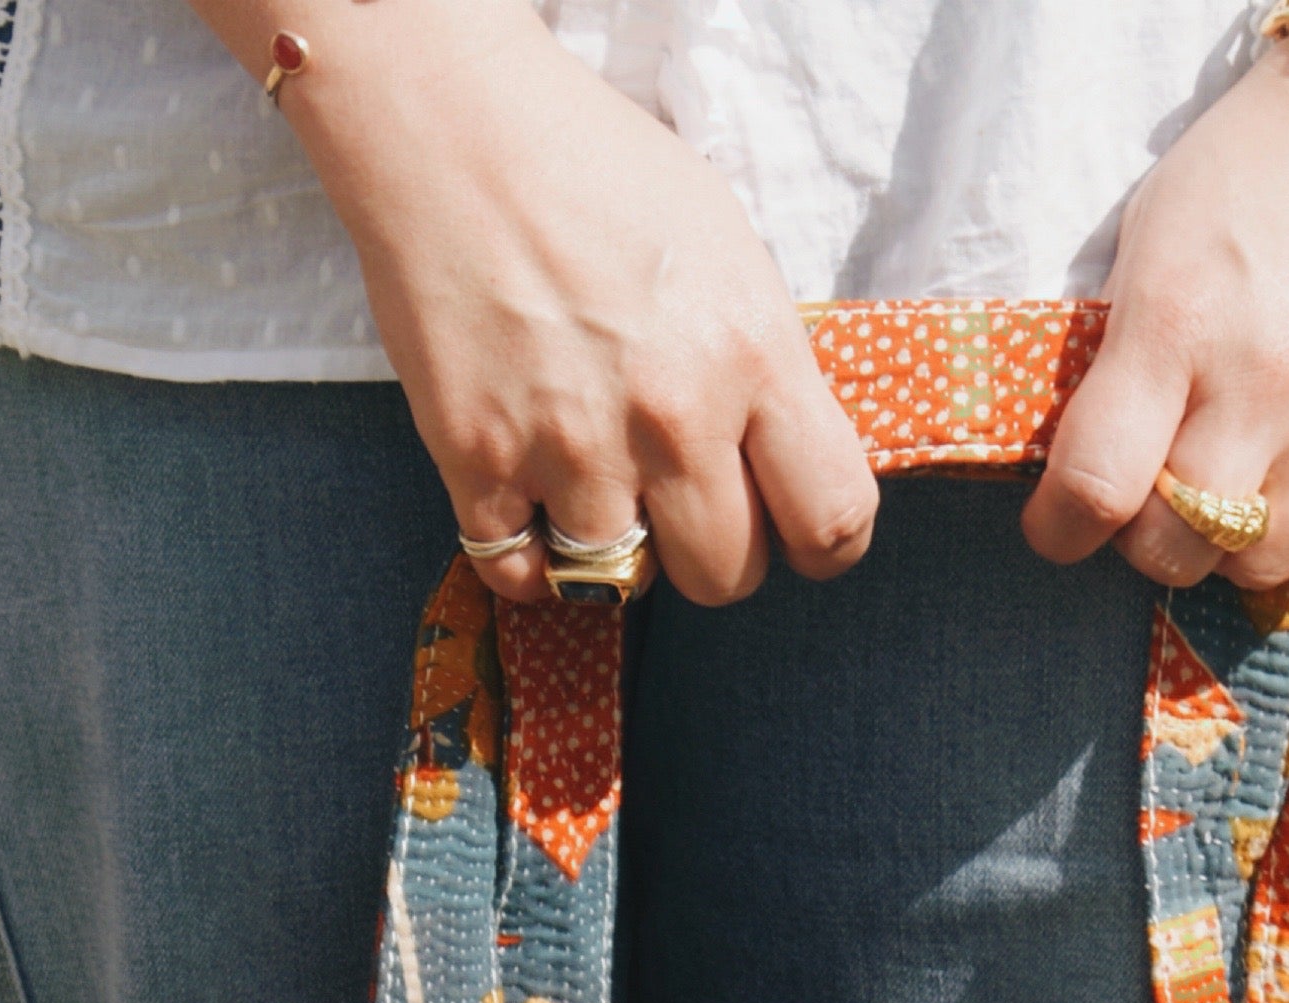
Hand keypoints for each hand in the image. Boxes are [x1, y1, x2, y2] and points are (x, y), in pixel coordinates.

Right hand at [186, 0, 877, 603]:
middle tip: (683, 501)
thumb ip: (761, 365)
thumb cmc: (597, 172)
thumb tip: (780, 461)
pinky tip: (530, 498)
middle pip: (725, 575)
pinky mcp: (481, 466)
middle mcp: (671, 415)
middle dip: (712, 551)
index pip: (831, 518)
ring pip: (621, 581)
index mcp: (750, 351)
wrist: (457, 136)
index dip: (822, 544)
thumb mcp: (726, 251)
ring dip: (614, 546)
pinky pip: (519, 575)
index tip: (796, 535)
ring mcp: (571, 449)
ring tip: (595, 478)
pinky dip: (527, 556)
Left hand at [1025, 42, 1288, 587]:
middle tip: (1147, 499)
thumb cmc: (1237, 177)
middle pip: (1178, 545)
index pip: (1095, 486)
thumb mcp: (1143, 250)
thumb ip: (1112, 365)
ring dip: (1229, 545)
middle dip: (1145, 539)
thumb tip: (1082, 469)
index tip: (1057, 520)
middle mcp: (1259, 378)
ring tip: (1225, 495)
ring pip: (1265, 557)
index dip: (1059, 528)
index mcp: (1172, 325)